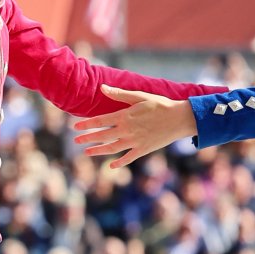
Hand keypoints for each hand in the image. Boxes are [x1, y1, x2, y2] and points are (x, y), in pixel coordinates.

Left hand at [74, 88, 196, 168]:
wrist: (179, 118)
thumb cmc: (160, 104)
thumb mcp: (139, 96)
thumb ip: (119, 94)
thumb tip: (102, 87)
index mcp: (125, 116)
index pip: (100, 121)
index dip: (86, 124)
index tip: (75, 127)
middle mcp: (127, 130)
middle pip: (102, 136)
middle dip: (87, 138)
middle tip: (76, 141)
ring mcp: (135, 141)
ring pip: (112, 148)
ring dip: (98, 150)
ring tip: (87, 152)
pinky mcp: (143, 149)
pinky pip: (128, 158)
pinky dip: (119, 163)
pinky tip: (111, 166)